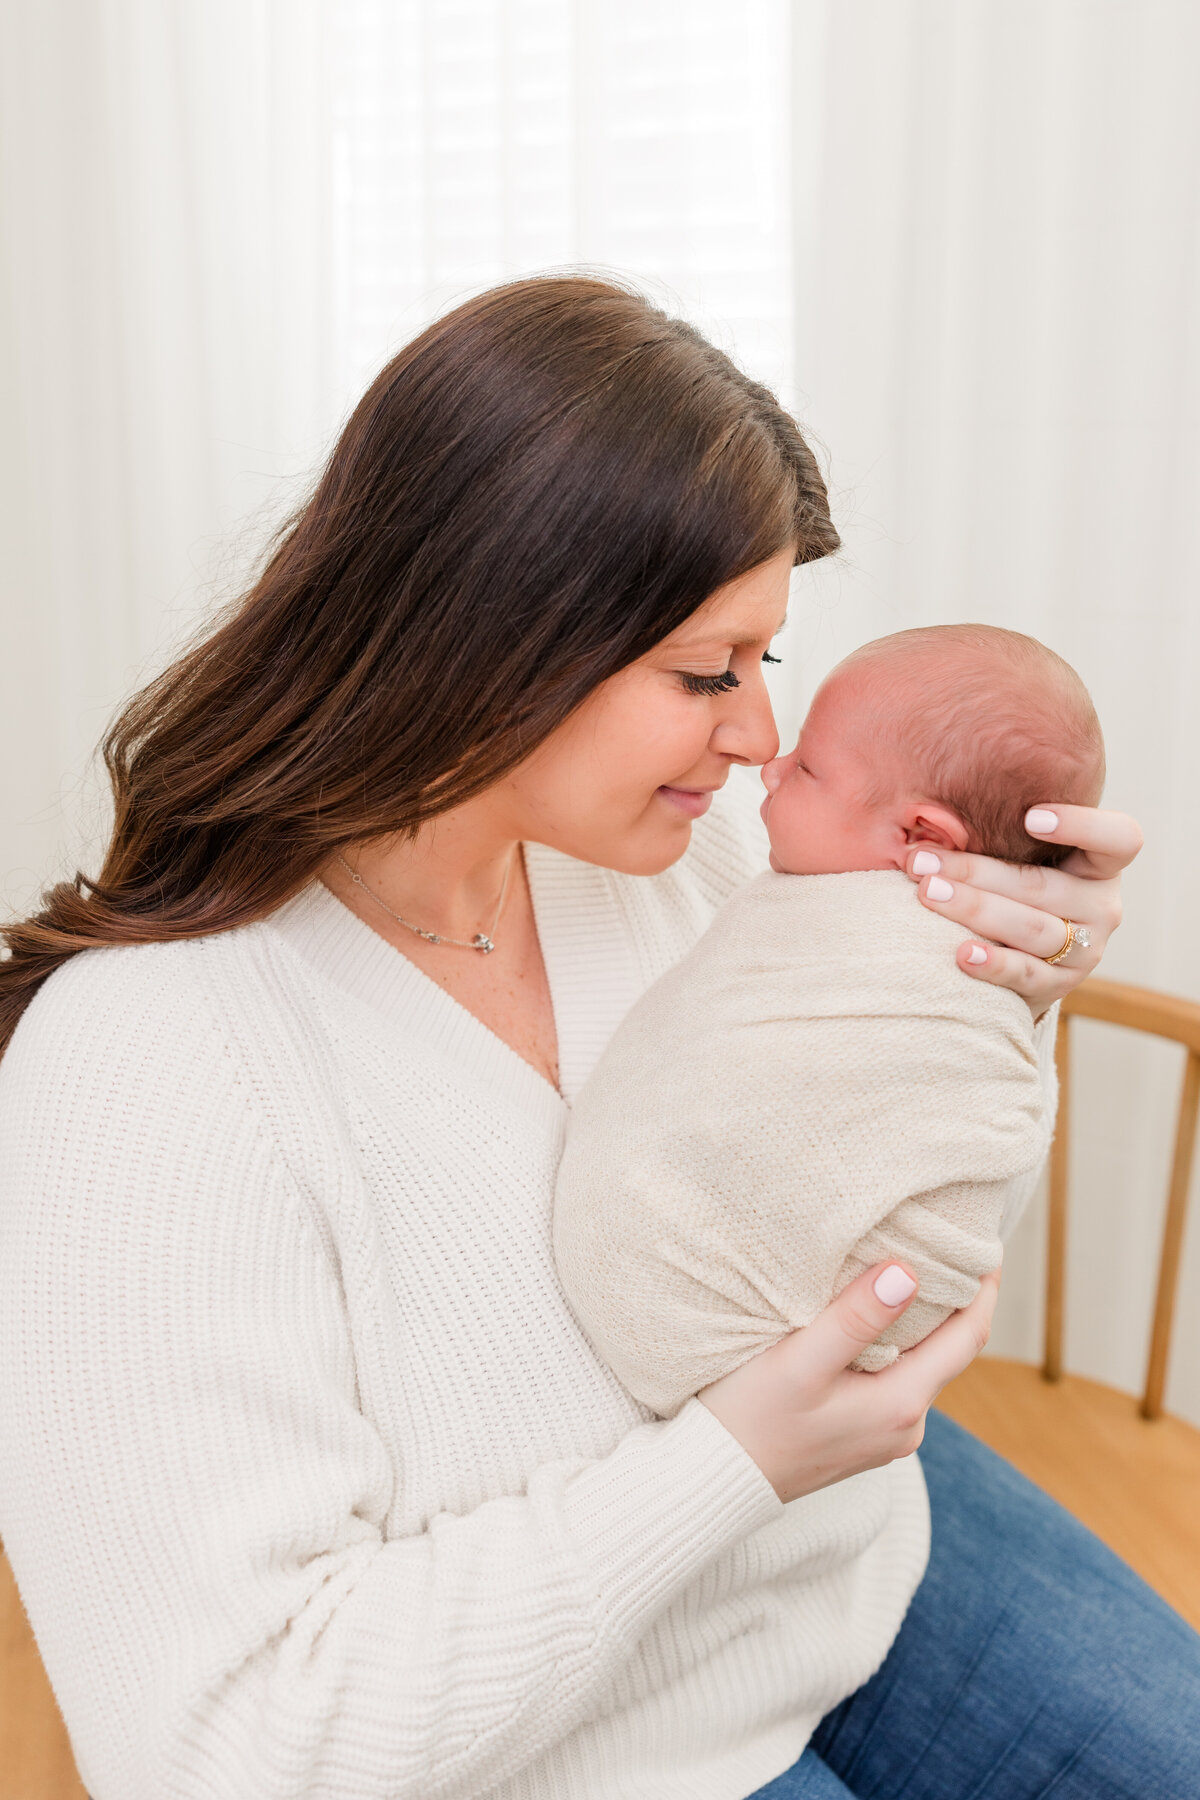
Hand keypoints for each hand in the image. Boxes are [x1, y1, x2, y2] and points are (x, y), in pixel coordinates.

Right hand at [696, 1263, 997, 1503]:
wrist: (713, 1479)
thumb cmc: (749, 1419)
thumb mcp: (800, 1361)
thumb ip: (855, 1319)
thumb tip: (908, 1273)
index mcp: (901, 1406)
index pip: (967, 1340)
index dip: (982, 1292)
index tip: (984, 1248)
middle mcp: (904, 1428)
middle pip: (948, 1354)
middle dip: (955, 1303)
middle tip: (951, 1249)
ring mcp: (884, 1438)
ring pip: (921, 1368)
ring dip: (924, 1325)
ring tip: (914, 1275)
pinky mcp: (860, 1439)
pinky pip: (896, 1383)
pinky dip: (898, 1348)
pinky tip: (876, 1324)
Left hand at [904, 803, 1142, 1017]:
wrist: (1023, 956)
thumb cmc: (1016, 886)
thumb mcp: (1024, 857)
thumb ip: (1002, 835)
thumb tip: (931, 815)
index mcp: (1101, 865)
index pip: (1119, 839)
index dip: (1083, 826)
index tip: (1030, 817)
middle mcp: (1102, 906)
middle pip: (1042, 886)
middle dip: (974, 871)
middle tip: (921, 861)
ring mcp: (1086, 949)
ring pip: (1030, 927)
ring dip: (973, 909)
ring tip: (927, 894)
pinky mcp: (1059, 985)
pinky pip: (1025, 973)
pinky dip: (993, 963)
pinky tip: (962, 952)